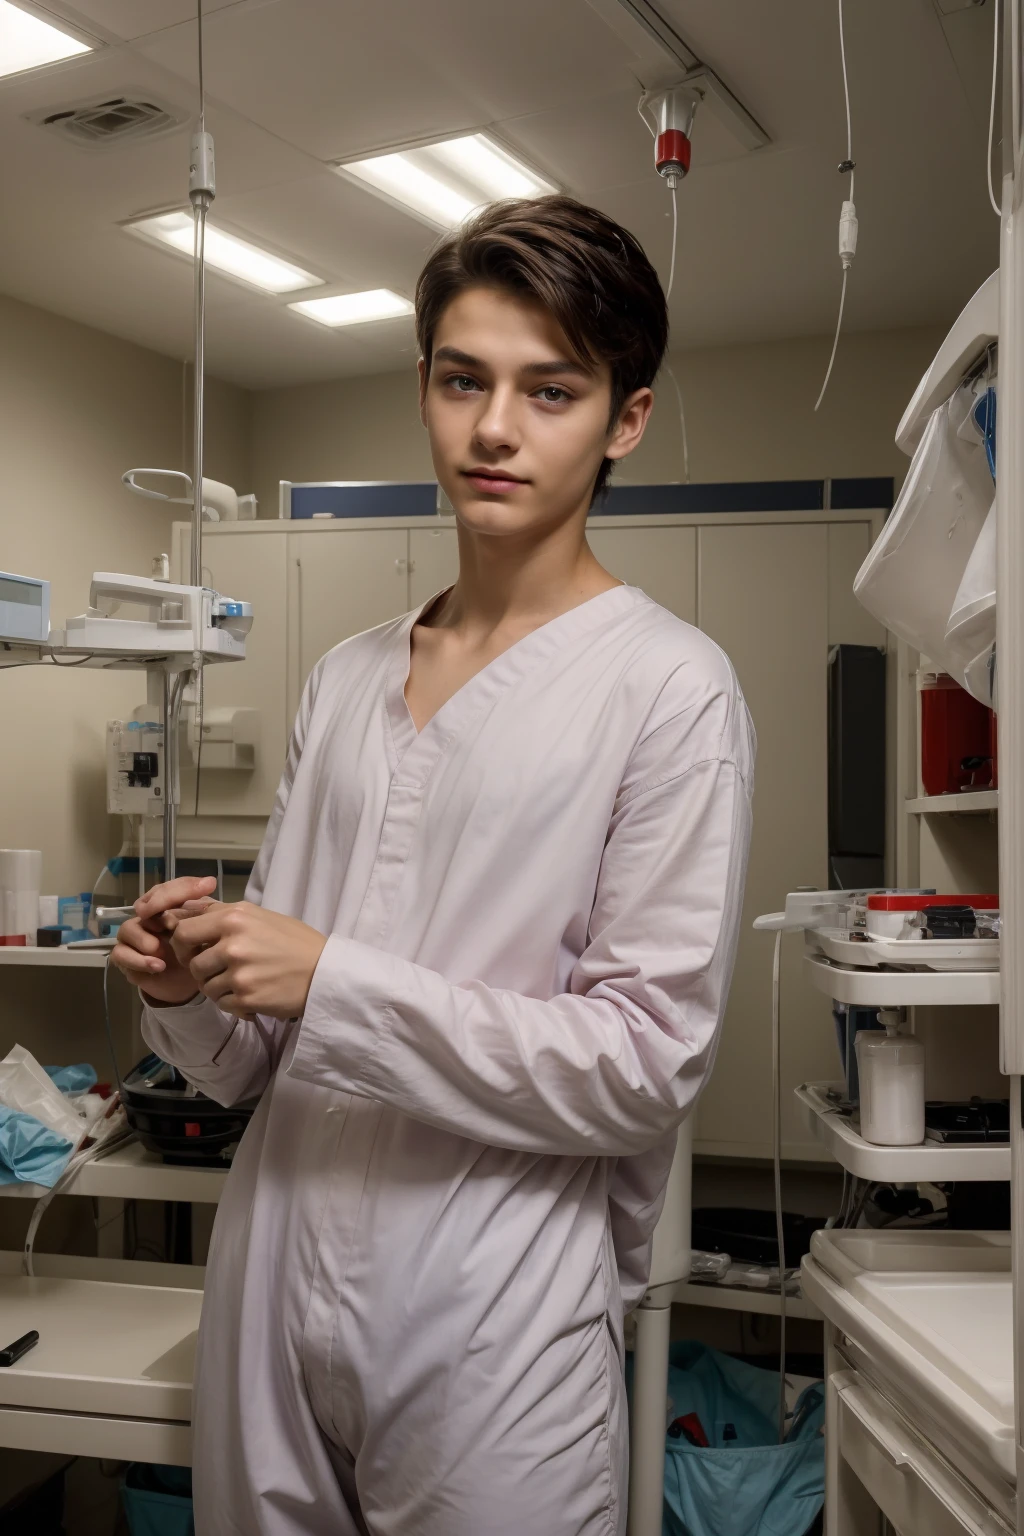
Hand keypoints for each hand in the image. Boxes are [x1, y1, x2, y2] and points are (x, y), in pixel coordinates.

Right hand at [110, 876, 217, 1004]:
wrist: (190, 985)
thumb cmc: (197, 953)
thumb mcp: (208, 928)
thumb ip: (204, 906)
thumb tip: (209, 881)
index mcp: (166, 908)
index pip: (165, 889)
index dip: (178, 890)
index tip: (202, 890)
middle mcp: (147, 918)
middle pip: (142, 905)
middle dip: (156, 912)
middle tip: (171, 924)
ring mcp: (134, 938)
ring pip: (127, 929)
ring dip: (144, 939)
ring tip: (161, 950)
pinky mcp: (126, 959)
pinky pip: (120, 954)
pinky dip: (138, 960)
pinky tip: (158, 966)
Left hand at [170, 901, 327, 1020]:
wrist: (325, 972)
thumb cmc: (295, 942)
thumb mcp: (260, 916)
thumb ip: (223, 914)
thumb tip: (187, 909)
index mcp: (234, 917)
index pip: (183, 931)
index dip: (183, 946)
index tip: (194, 952)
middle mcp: (233, 943)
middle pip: (192, 963)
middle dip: (200, 970)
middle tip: (216, 972)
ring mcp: (239, 972)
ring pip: (205, 987)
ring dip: (218, 988)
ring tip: (240, 983)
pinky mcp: (246, 997)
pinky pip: (222, 1003)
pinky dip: (233, 1002)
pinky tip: (251, 995)